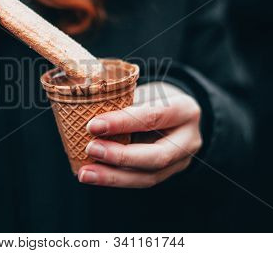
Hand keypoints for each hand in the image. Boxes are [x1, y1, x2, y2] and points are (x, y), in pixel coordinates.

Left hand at [78, 82, 201, 187]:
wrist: (176, 112)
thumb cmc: (155, 98)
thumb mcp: (145, 92)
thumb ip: (124, 104)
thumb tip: (84, 110)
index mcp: (185, 110)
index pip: (154, 117)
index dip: (122, 123)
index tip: (93, 125)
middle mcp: (189, 139)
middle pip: (156, 156)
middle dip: (119, 156)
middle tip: (90, 149)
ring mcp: (181, 161)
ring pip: (148, 177)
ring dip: (113, 177)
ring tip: (85, 173)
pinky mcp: (168, 174)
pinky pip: (141, 180)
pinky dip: (116, 179)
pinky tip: (95, 175)